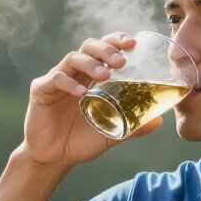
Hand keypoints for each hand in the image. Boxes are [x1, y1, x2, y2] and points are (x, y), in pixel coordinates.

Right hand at [20, 32, 162, 167]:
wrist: (55, 159)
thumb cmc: (82, 141)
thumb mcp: (112, 133)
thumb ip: (133, 126)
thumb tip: (159, 121)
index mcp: (92, 77)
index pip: (104, 50)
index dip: (117, 41)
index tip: (133, 43)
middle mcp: (75, 73)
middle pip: (89, 47)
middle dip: (106, 49)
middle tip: (121, 60)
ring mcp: (57, 79)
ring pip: (73, 58)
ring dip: (91, 63)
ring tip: (105, 74)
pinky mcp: (41, 89)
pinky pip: (56, 79)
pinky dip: (69, 83)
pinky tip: (82, 92)